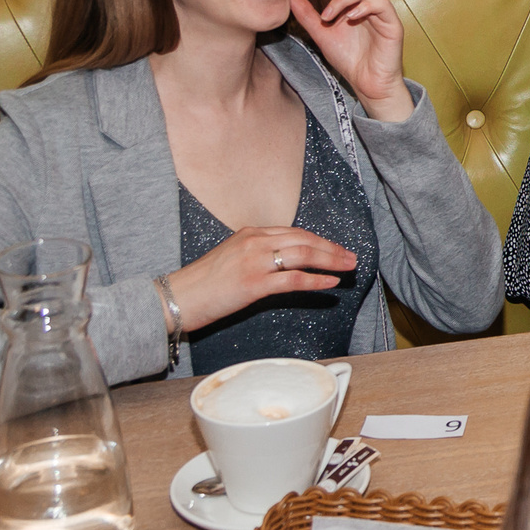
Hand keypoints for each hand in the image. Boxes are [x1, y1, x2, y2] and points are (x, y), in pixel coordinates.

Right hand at [168, 227, 358, 331]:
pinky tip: (331, 283)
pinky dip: (316, 280)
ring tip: (348, 268)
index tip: (337, 248)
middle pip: (305, 240)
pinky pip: (293, 279)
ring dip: (331, 261)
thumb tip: (286, 262)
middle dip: (332, 248)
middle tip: (351, 257)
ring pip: (304, 255)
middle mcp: (255, 241)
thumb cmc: (204, 282)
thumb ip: (258, 254)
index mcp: (250, 233)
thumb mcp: (233, 257)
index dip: (320, 241)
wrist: (178, 296)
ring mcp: (255, 261)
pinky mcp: (254, 283)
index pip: (295, 233)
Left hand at [290, 0, 412, 123]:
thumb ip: (308, 15)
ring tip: (329, 16)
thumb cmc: (350, 58)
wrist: (367, 83)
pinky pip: (378, 4)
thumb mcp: (321, 33)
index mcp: (361, 0)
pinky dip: (360, 8)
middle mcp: (374, 1)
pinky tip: (349, 19)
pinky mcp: (392, 24)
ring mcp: (384, 12)